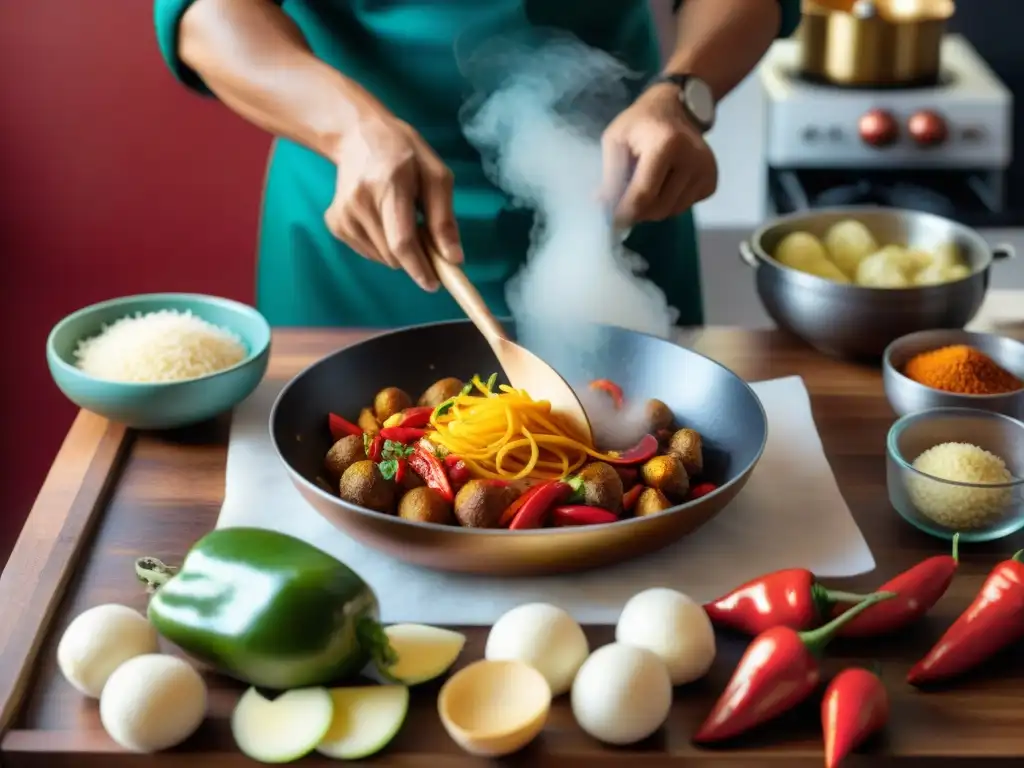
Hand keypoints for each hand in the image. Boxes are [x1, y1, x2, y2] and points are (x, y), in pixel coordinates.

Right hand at [324, 112, 462, 290]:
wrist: (357, 136)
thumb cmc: (404, 152)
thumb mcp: (436, 175)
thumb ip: (444, 218)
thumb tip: (454, 259)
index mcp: (390, 185)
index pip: (402, 241)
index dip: (419, 268)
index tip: (434, 284)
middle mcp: (360, 202)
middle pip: (393, 255)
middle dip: (415, 257)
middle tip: (425, 236)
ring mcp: (343, 214)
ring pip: (381, 258)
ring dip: (399, 251)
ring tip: (402, 219)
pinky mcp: (335, 223)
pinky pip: (368, 252)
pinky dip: (383, 246)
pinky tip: (383, 219)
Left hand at [600, 83, 717, 225]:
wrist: (677, 109)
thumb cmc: (640, 123)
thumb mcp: (616, 140)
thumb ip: (611, 175)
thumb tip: (605, 208)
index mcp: (667, 144)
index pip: (643, 194)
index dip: (625, 212)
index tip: (612, 219)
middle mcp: (692, 159)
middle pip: (658, 208)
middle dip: (638, 211)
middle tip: (626, 201)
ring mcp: (706, 172)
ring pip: (672, 212)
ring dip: (654, 208)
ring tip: (648, 186)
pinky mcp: (712, 181)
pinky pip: (685, 207)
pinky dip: (670, 203)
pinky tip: (666, 183)